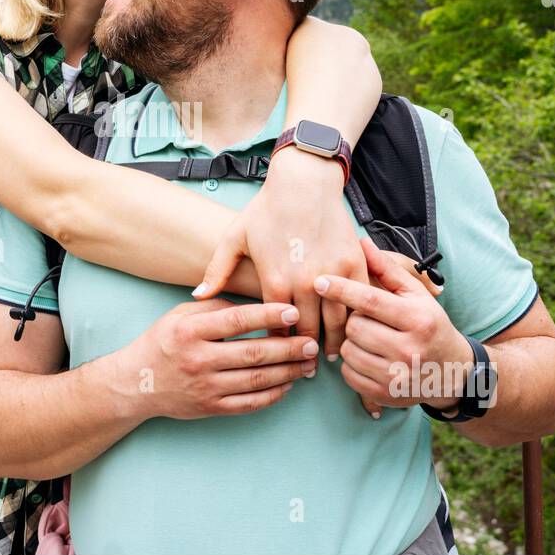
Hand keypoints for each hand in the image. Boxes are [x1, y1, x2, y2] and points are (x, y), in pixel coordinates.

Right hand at [121, 297, 318, 420]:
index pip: (236, 321)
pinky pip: (249, 403)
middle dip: (288, 348)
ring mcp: (205, 387)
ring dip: (288, 372)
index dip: (268, 315)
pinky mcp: (210, 408)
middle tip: (312, 342)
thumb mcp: (181, 315)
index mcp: (189, 331)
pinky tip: (288, 384)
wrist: (137, 383)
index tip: (293, 310)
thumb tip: (254, 305)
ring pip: (256, 380)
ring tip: (307, 363)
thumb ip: (215, 308)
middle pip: (253, 353)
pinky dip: (273, 395)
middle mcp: (198, 360)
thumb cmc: (164, 342)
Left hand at [194, 147, 365, 358]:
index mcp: (276, 281)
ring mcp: (333, 275)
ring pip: (337, 323)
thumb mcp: (235, 237)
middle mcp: (305, 283)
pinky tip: (351, 330)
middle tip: (304, 372)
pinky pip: (358, 302)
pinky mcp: (354, 264)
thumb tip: (196, 297)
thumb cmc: (266, 209)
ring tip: (328, 356)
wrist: (304, 182)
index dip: (277, 350)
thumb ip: (216, 270)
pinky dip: (356, 320)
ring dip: (333, 342)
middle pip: (307, 332)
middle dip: (305, 355)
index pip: (276, 330)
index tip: (278, 364)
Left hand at [313, 236, 469, 411]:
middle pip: (354, 326)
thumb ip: (388, 270)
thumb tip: (362, 243)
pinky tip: (370, 358)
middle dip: (354, 320)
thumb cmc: (430, 326)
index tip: (319, 281)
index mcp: (418, 319)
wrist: (452, 373)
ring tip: (371, 339)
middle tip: (369, 320)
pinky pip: (348, 374)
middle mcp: (409, 350)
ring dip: (352, 342)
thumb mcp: (417, 295)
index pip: (371, 301)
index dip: (342, 290)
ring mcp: (397, 376)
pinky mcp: (385, 395)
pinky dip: (352, 364)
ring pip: (348, 350)